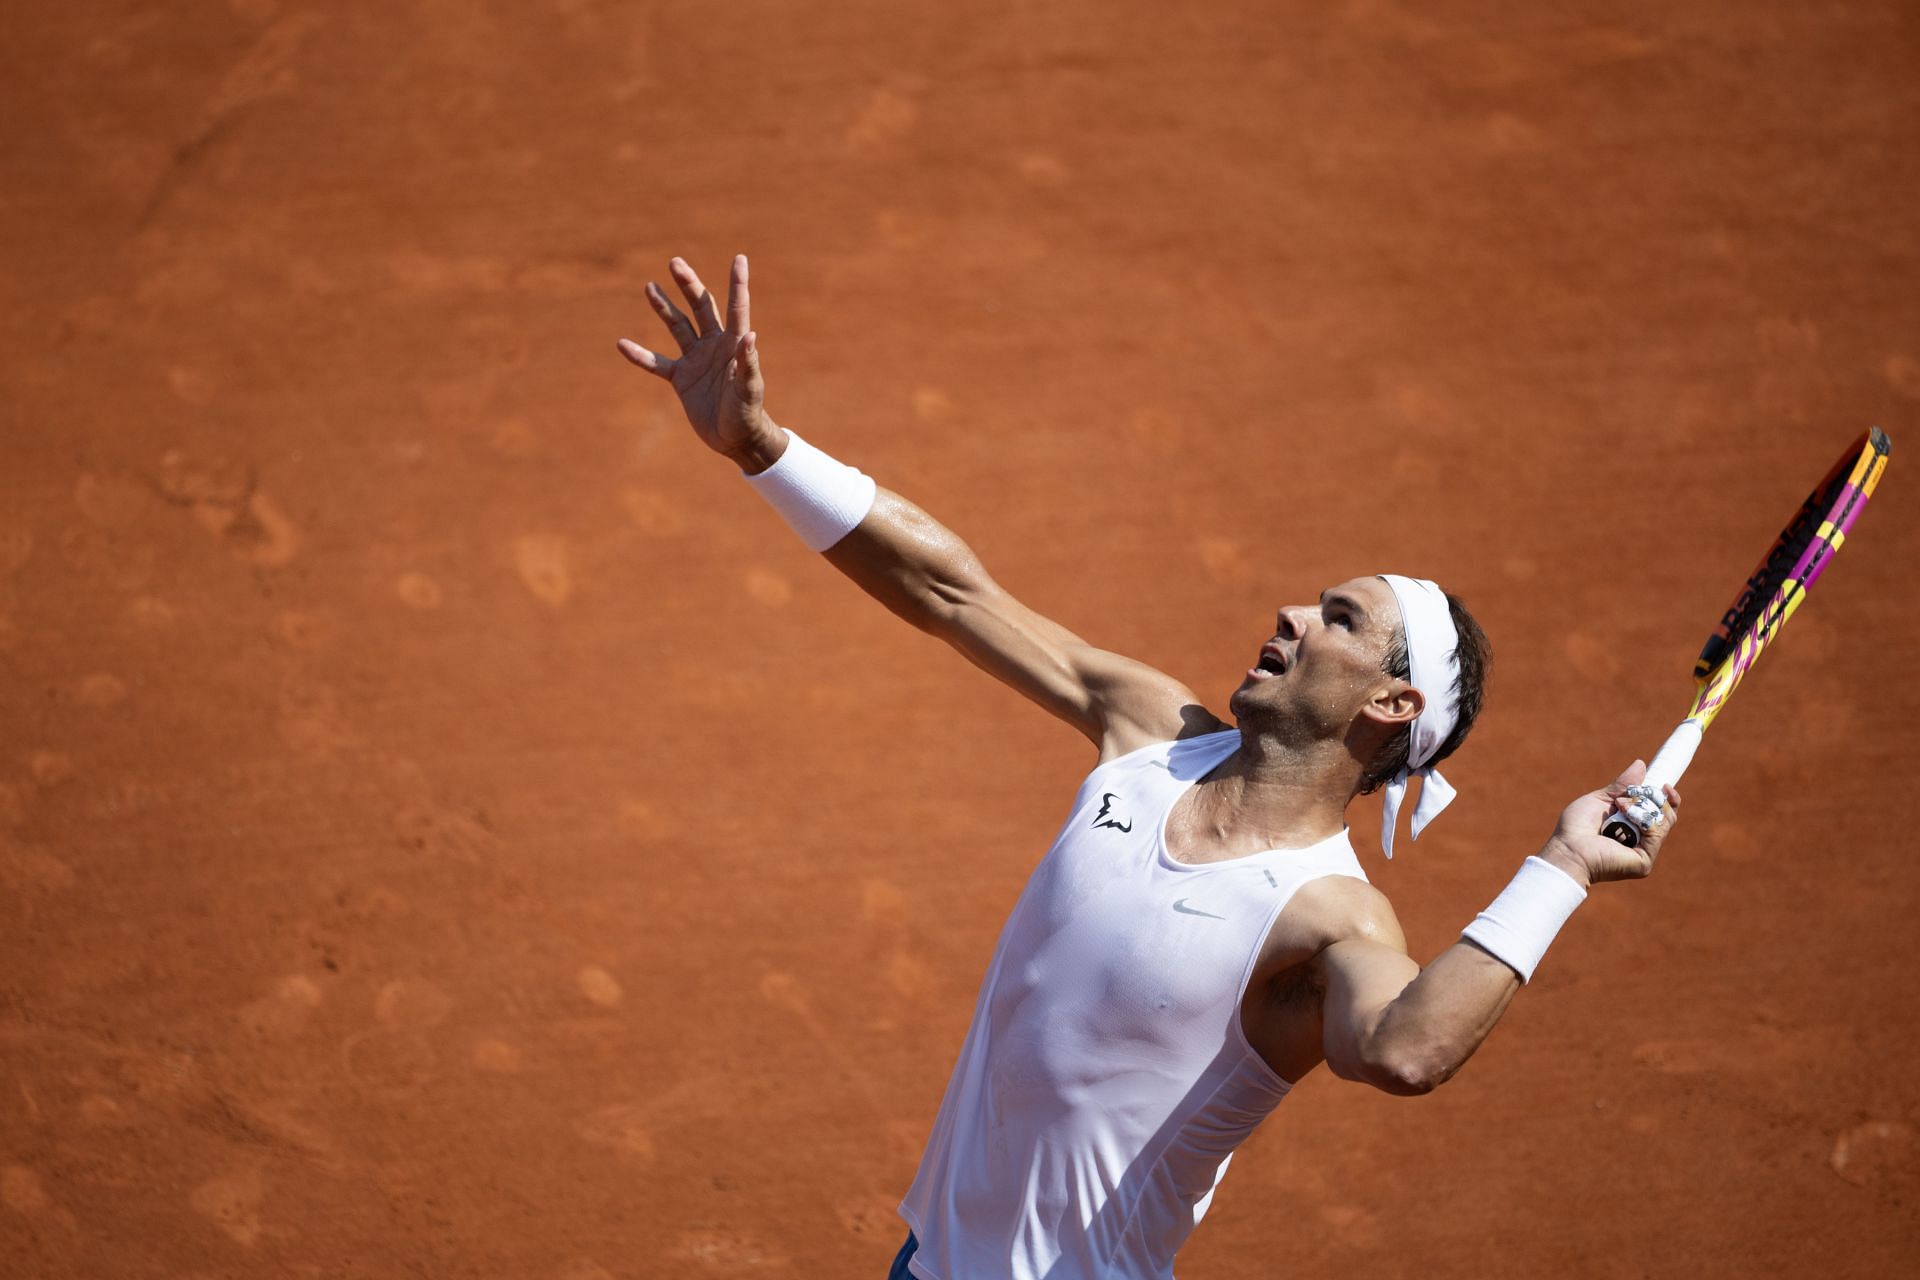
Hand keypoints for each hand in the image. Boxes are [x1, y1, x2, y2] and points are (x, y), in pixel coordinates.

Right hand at [617, 255, 783, 470]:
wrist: (736, 439)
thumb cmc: (748, 413)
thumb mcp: (750, 389)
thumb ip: (748, 364)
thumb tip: (751, 336)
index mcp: (734, 344)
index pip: (736, 308)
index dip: (738, 283)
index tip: (740, 258)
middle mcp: (714, 346)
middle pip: (700, 308)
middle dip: (688, 285)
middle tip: (675, 262)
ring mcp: (696, 360)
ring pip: (676, 327)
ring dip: (664, 307)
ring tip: (649, 285)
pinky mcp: (681, 378)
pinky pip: (656, 363)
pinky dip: (640, 355)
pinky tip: (622, 344)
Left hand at [1536, 761, 1680, 888]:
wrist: (1568, 847)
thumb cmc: (1576, 827)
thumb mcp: (1600, 799)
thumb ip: (1622, 786)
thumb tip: (1641, 765)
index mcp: (1632, 828)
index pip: (1658, 813)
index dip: (1665, 799)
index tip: (1666, 785)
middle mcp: (1641, 841)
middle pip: (1664, 814)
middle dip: (1650, 798)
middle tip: (1628, 796)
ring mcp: (1645, 852)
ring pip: (1663, 820)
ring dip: (1641, 805)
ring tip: (1620, 806)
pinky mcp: (1644, 861)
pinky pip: (1656, 832)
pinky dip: (1642, 817)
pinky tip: (1626, 814)